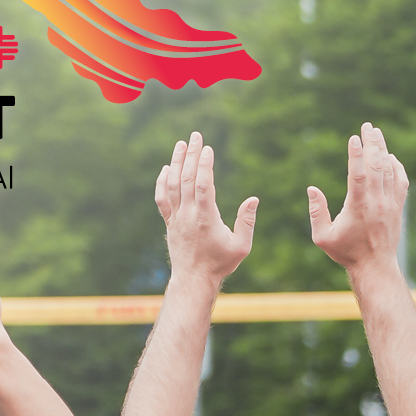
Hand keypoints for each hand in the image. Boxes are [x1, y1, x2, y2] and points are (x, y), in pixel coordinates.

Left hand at [154, 131, 257, 286]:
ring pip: (172, 185)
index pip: (203, 185)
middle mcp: (188, 215)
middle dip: (191, 155)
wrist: (193, 280)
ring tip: (180, 145)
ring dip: (176, 162)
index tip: (208, 148)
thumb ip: (247, 222)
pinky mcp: (169, 222)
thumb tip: (253, 199)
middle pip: (186, 178)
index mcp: (206, 218)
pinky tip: (166, 169)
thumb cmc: (220, 263)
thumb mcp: (242, 246)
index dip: (204, 165)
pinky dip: (162, 181)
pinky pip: (162, 198)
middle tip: (195, 136)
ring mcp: (176, 218)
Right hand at [310, 123, 408, 273]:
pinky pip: (401, 182)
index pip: (359, 174)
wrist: (375, 266)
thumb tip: (311, 189)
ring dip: (383, 150)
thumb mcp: (323, 236)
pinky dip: (397, 167)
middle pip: (377, 166)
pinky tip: (391, 157)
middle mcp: (377, 202)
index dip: (357, 154)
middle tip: (367, 125)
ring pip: (390, 171)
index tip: (354, 138)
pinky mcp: (398, 208)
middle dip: (372, 143)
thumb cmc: (346, 252)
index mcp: (358, 206)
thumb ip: (316, 212)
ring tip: (377, 133)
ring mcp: (390, 204)